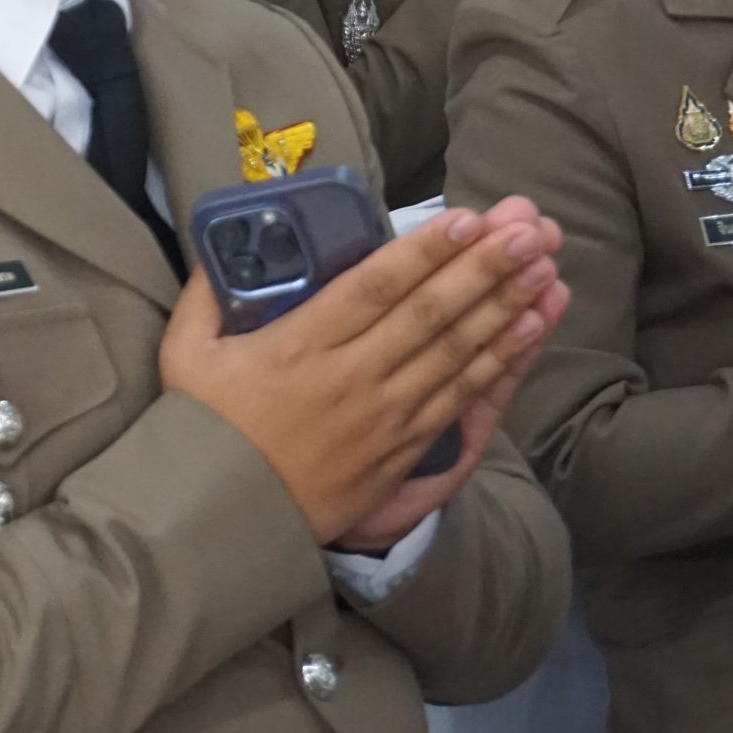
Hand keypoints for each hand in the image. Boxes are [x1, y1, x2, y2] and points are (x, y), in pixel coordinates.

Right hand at [159, 198, 561, 544]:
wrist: (225, 514)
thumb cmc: (204, 428)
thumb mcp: (186, 352)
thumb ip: (205, 294)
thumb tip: (219, 248)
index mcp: (300, 345)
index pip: (374, 289)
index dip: (424, 251)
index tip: (466, 218)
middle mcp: (352, 376)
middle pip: (430, 314)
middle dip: (485, 268)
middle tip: (529, 229)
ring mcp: (385, 415)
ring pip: (457, 352)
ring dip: (506, 306)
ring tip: (545, 266)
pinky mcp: (404, 448)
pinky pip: (461, 398)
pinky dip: (501, 361)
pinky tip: (529, 327)